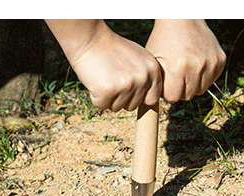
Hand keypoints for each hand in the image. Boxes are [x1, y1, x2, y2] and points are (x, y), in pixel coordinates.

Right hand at [46, 20, 161, 110]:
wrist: (90, 39)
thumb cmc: (111, 49)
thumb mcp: (137, 58)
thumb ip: (146, 76)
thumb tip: (150, 100)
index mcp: (152, 70)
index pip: (151, 99)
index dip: (138, 97)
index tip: (128, 88)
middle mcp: (142, 78)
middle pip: (132, 106)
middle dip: (120, 97)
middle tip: (111, 77)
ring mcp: (126, 85)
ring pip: (116, 108)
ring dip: (107, 97)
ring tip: (104, 77)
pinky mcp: (108, 91)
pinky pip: (102, 105)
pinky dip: (95, 97)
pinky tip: (95, 81)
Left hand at [145, 20, 225, 101]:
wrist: (183, 18)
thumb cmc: (163, 40)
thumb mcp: (153, 61)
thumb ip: (155, 84)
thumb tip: (155, 104)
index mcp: (178, 68)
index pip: (173, 98)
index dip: (167, 91)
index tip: (165, 80)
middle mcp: (197, 66)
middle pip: (187, 96)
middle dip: (179, 89)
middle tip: (175, 75)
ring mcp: (211, 63)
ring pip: (200, 90)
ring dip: (191, 84)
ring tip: (184, 70)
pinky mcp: (220, 60)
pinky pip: (211, 80)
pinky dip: (203, 76)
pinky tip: (195, 64)